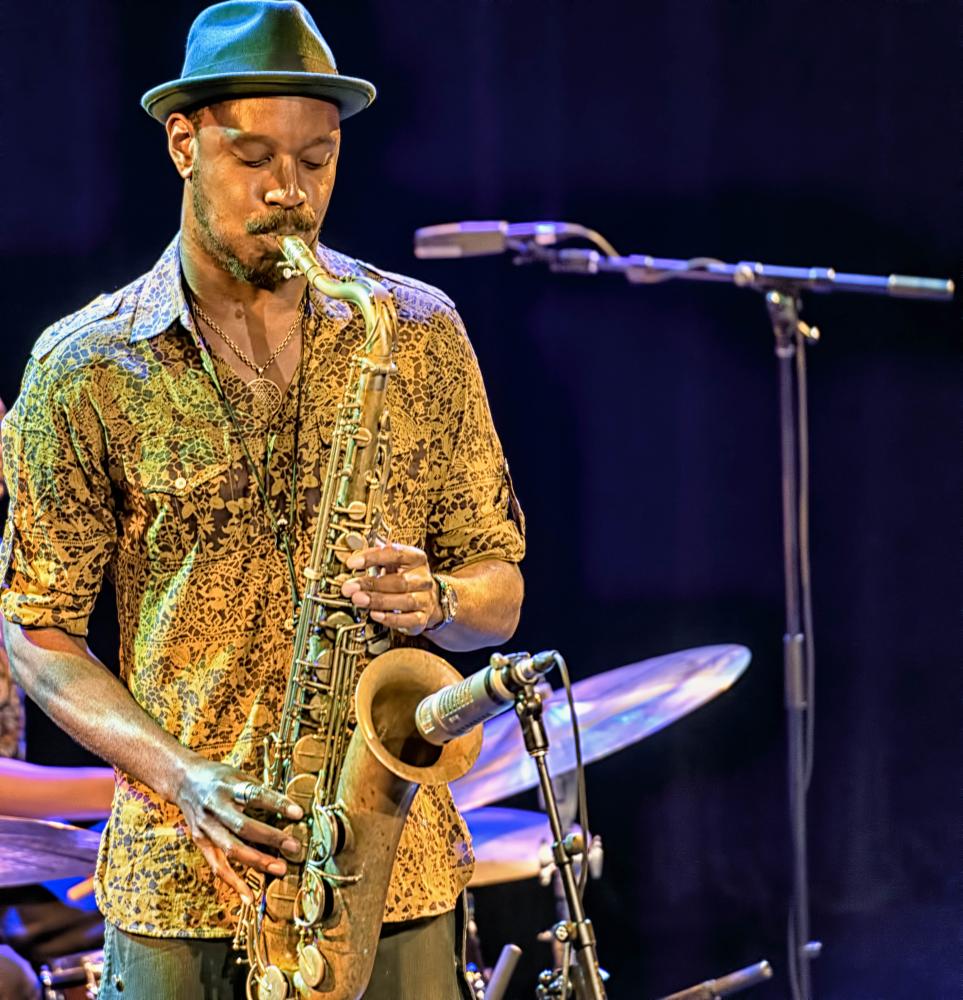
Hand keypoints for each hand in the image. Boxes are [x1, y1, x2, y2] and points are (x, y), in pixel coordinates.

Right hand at [173, 757, 302, 903]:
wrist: (183, 780)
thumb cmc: (218, 777)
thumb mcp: (238, 774)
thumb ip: (258, 790)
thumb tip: (288, 807)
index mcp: (227, 786)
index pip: (255, 795)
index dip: (277, 804)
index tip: (298, 813)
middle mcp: (214, 807)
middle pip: (243, 826)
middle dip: (271, 838)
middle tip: (294, 847)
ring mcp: (206, 827)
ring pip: (231, 848)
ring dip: (258, 861)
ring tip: (280, 868)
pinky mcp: (200, 841)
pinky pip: (217, 866)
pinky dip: (233, 882)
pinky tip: (249, 896)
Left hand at [340, 542, 441, 635]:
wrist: (426, 598)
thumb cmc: (404, 577)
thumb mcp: (393, 563)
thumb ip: (375, 559)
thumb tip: (353, 558)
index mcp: (416, 558)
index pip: (396, 554)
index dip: (373, 557)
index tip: (352, 563)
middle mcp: (422, 578)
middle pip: (399, 581)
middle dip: (371, 584)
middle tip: (349, 587)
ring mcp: (425, 598)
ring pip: (404, 600)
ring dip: (378, 601)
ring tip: (358, 600)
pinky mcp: (422, 617)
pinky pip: (409, 619)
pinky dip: (391, 618)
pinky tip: (375, 614)